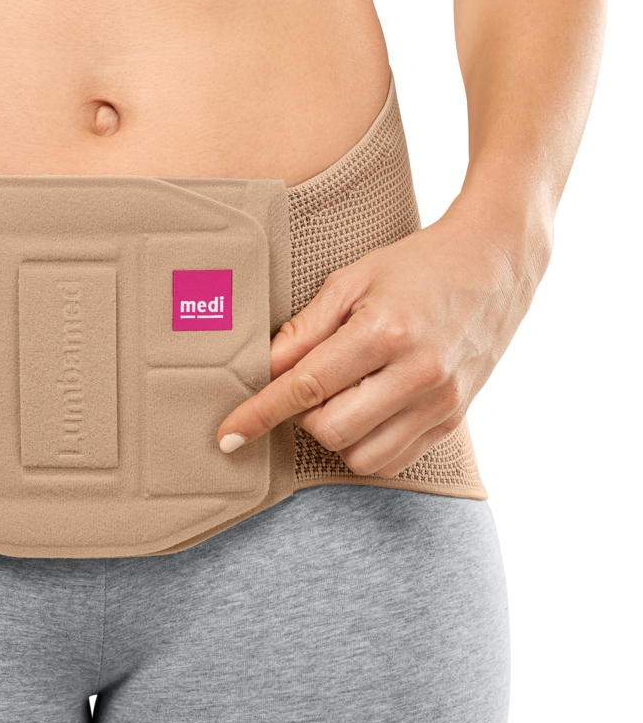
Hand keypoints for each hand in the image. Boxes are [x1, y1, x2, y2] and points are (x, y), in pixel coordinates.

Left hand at [217, 196, 547, 476]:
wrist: (495, 263)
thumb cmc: (418, 264)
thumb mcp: (354, 279)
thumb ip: (306, 328)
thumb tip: (264, 371)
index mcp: (385, 331)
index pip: (305, 387)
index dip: (259, 414)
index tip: (228, 436)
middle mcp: (417, 373)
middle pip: (330, 429)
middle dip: (303, 415)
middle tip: (310, 382)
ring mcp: (441, 401)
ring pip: (361, 456)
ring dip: (336, 435)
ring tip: (344, 395)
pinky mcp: (454, 419)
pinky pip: (395, 460)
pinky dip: (368, 446)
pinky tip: (368, 410)